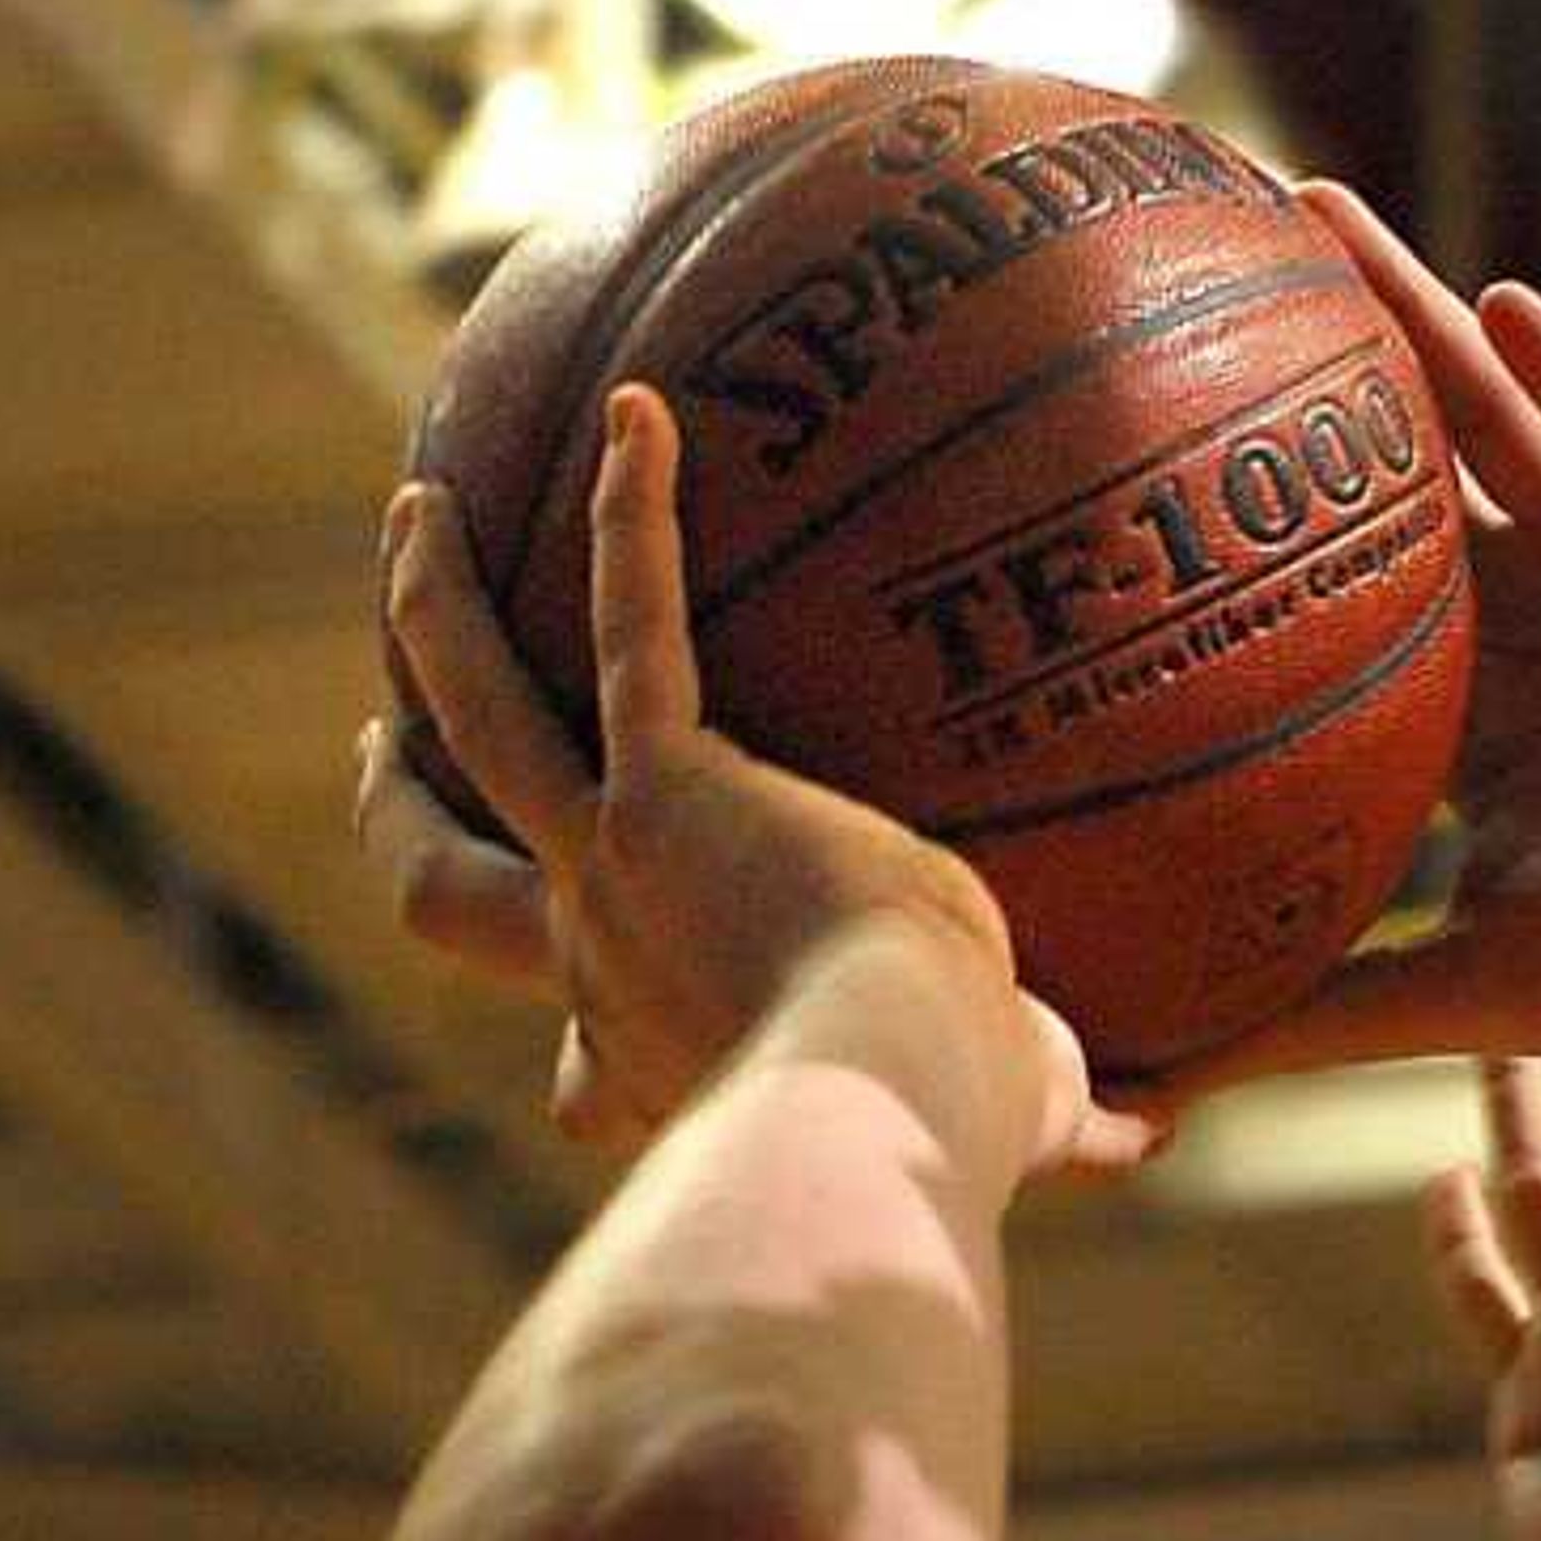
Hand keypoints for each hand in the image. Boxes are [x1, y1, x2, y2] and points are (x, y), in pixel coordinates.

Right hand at [360, 387, 1150, 1178]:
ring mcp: (610, 866)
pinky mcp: (663, 782)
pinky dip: (627, 513)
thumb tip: (1154, 1132)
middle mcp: (600, 965)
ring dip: (435, 612)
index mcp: (660, 1065)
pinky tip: (639, 409)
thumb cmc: (953, 1127)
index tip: (585, 1076)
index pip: (589, 1083)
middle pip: (446, 892)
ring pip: (479, 713)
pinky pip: (629, 617)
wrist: (893, 1088)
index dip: (581, 1072)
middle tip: (385, 741)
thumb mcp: (1002, 1123)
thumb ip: (1065, 1120)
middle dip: (401, 814)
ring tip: (419, 513)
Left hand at [1202, 190, 1540, 1088]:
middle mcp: (1534, 631)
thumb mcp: (1447, 996)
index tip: (1134, 459)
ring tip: (1311, 220)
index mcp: (1470, 723)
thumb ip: (1304, 1016)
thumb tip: (1133, 1095)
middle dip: (1308, 373)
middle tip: (1194, 266)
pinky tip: (1498, 310)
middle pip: (1397, 476)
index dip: (1247, 529)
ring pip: (1495, 425)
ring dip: (1413, 323)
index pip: (1341, 603)